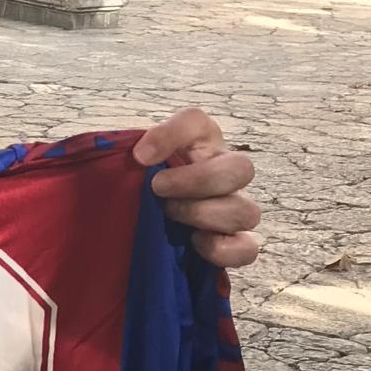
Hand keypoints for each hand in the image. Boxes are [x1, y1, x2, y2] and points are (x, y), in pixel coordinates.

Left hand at [133, 109, 260, 268]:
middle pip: (242, 168)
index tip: (140, 156)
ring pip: (247, 211)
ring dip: (204, 214)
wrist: (136, 219)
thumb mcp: (123, 162)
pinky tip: (194, 241)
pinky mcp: (233, 243)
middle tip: (159, 188)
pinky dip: (222, 249)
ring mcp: (233, 208)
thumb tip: (140, 157)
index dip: (171, 134)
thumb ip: (122, 149)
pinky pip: (248, 249)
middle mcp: (223, 171)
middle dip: (198, 180)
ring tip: (170, 213)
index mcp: (198, 142)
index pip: (196, 121)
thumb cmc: (136, 184)